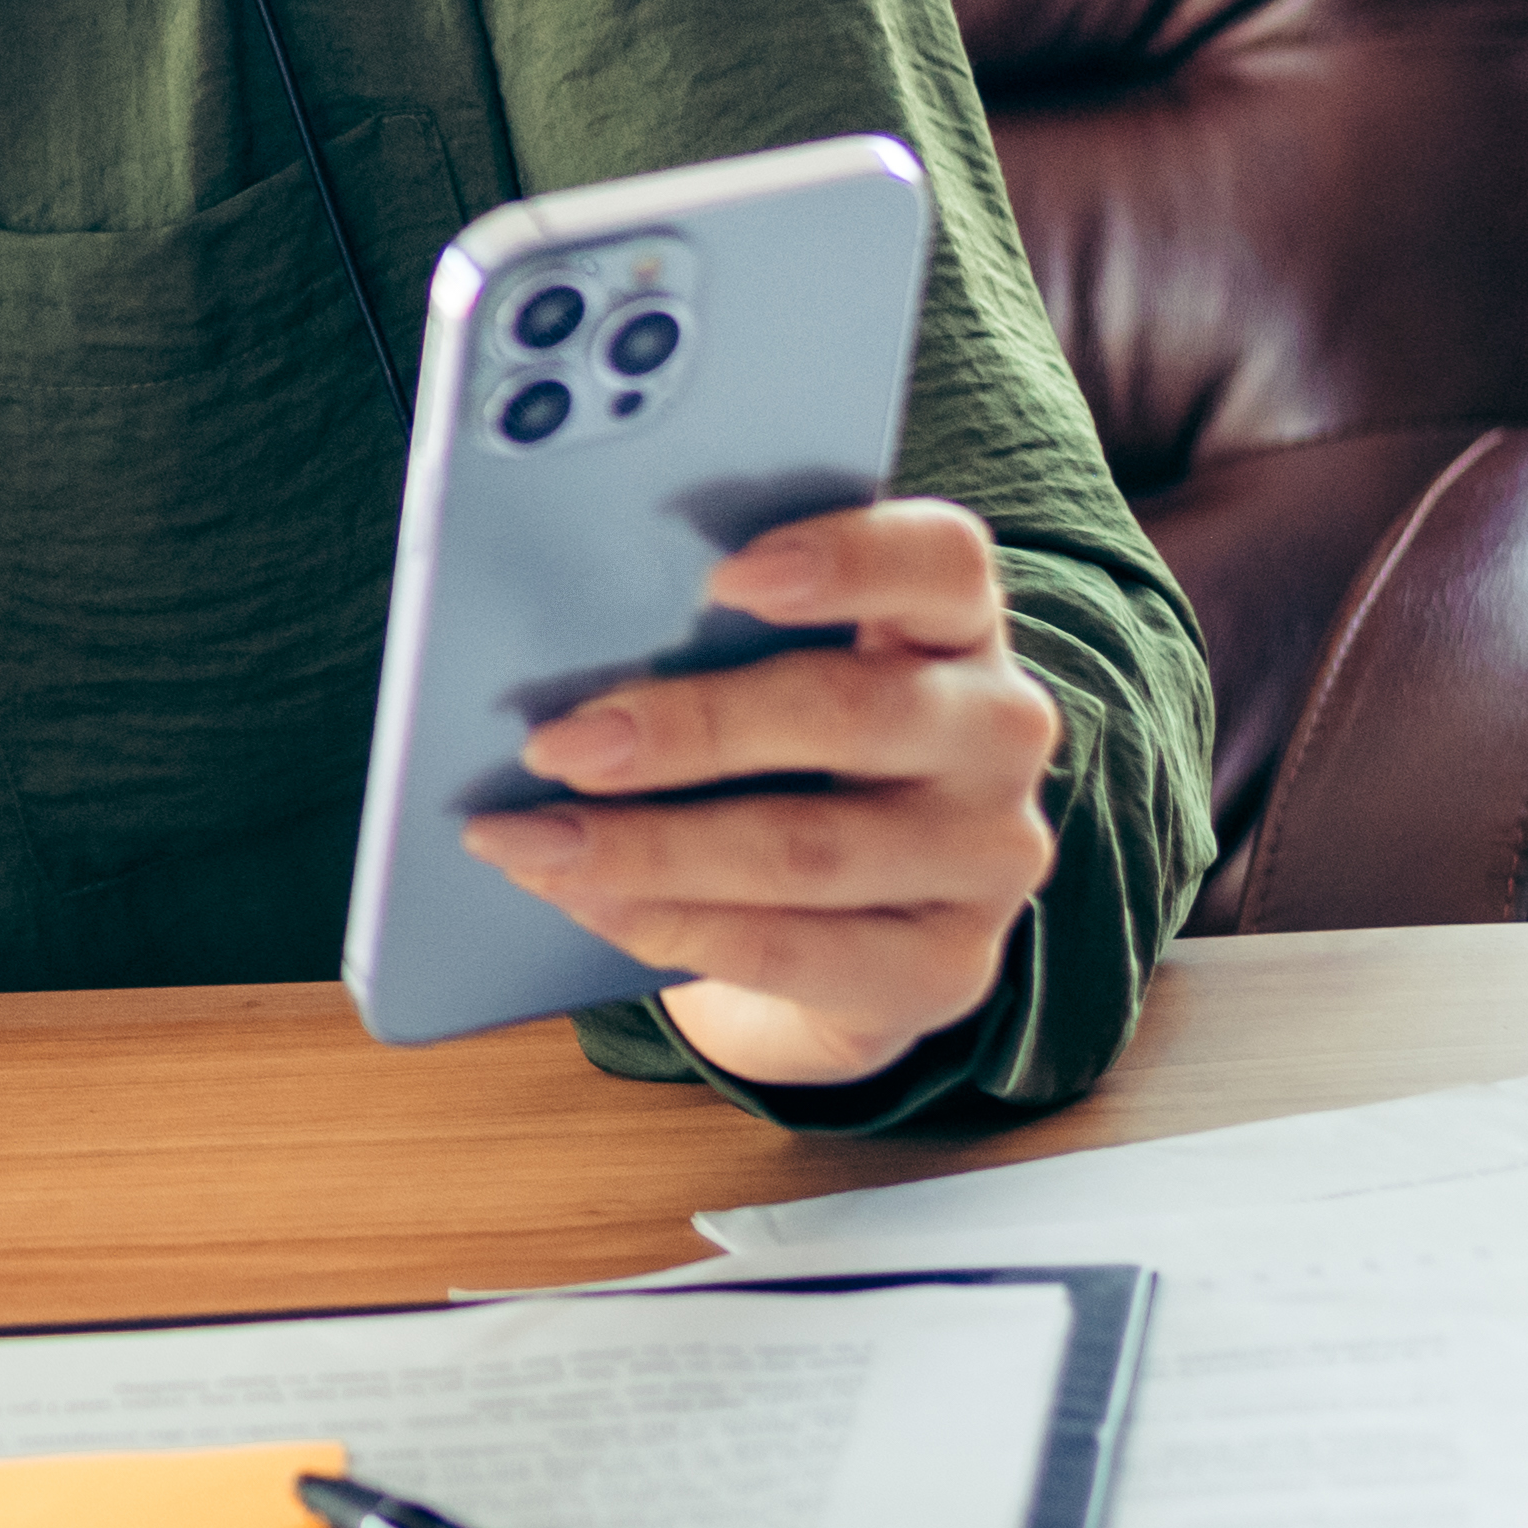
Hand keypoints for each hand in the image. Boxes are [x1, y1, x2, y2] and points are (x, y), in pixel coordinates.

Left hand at [466, 499, 1059, 1092]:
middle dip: (688, 730)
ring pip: (810, 848)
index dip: (846, 559)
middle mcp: (995, 728)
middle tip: (557, 745)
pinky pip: (795, 950)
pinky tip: (587, 903)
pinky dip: (671, 924)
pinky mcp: (949, 967)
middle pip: (853, 711)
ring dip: (648, 848)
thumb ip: (708, 643)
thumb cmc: (781, 765)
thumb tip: (556, 647)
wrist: (841, 934)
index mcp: (953, 623)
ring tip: (533, 844)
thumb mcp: (763, 679)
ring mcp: (989, 855)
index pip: (940, 560)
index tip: (725, 573)